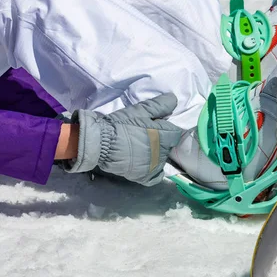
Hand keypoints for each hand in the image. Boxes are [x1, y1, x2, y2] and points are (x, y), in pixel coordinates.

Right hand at [63, 94, 182, 185]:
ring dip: (157, 154)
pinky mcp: (144, 176)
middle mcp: (161, 152)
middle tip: (147, 136)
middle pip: (169, 146)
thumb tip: (174, 100)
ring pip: (163, 160)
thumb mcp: (139, 110)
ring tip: (143, 149)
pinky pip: (156, 177)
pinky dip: (155, 172)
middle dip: (162, 141)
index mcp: (163, 135)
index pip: (176, 133)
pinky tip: (149, 165)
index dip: (169, 129)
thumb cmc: (121, 124)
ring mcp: (153, 166)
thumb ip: (159, 105)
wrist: (100, 142)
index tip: (159, 127)